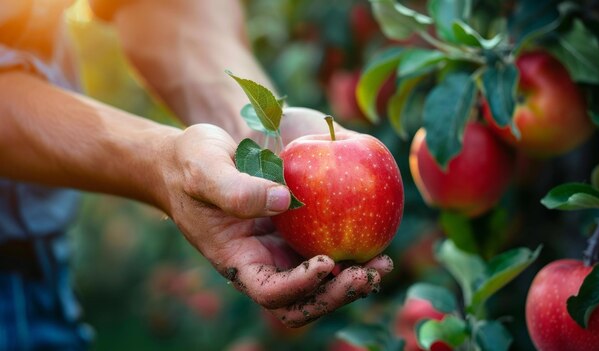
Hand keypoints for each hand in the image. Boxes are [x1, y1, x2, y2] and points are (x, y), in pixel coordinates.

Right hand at [157, 113, 392, 326]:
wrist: (193, 158)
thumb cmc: (190, 163)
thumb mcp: (204, 170)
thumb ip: (236, 189)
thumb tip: (285, 200)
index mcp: (238, 260)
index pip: (271, 291)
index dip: (301, 286)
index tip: (326, 263)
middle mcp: (262, 262)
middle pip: (303, 300)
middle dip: (337, 294)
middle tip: (370, 274)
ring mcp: (280, 249)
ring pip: (321, 282)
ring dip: (353, 278)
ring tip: (383, 263)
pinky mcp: (295, 231)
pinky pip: (326, 250)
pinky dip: (351, 250)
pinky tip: (375, 234)